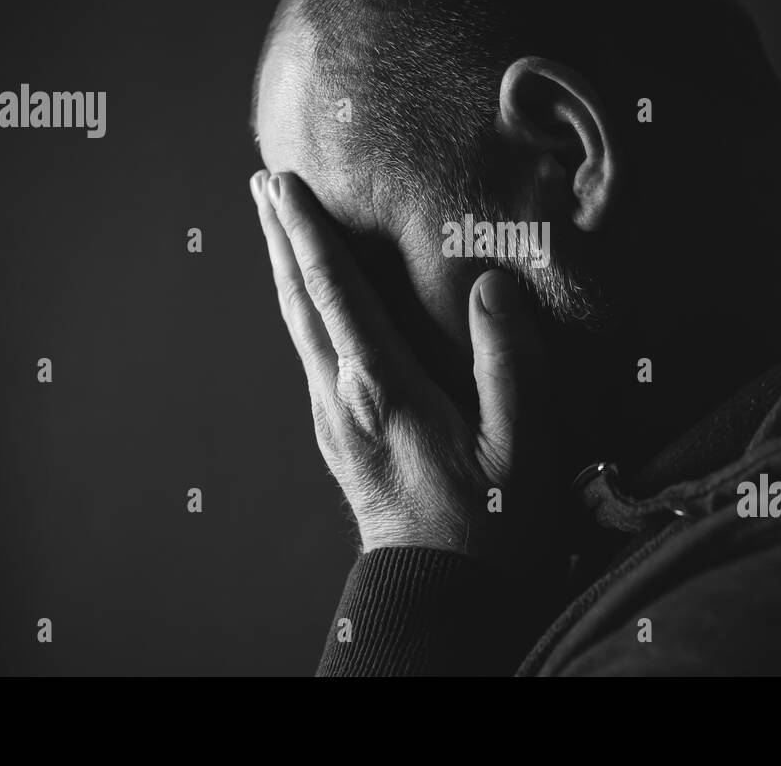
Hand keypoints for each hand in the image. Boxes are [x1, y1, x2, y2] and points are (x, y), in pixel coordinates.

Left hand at [250, 170, 556, 564]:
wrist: (443, 596)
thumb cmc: (490, 526)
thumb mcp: (521, 449)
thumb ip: (510, 364)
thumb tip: (493, 285)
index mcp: (384, 391)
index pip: (337, 293)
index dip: (310, 233)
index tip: (284, 184)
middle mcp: (345, 399)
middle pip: (301, 302)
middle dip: (280, 238)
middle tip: (260, 184)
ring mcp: (334, 421)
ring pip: (297, 328)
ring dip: (285, 270)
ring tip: (275, 227)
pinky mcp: (339, 439)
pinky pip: (309, 355)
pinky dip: (301, 310)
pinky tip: (308, 302)